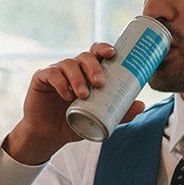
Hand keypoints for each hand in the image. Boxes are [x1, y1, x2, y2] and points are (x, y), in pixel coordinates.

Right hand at [3, 44, 146, 163]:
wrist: (49, 136)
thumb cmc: (74, 123)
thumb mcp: (99, 120)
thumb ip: (119, 113)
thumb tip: (141, 105)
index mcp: (88, 72)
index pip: (96, 53)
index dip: (104, 48)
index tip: (113, 53)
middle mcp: (73, 68)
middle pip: (85, 56)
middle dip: (94, 66)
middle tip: (100, 83)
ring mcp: (57, 71)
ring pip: (69, 64)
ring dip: (78, 78)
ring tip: (84, 95)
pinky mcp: (41, 78)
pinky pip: (51, 74)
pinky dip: (60, 82)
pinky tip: (66, 94)